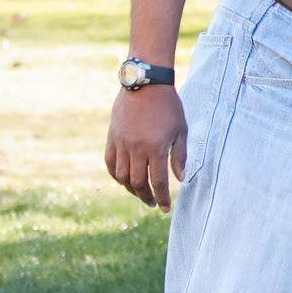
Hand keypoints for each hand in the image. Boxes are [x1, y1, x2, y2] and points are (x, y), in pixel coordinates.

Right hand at [104, 85, 187, 211]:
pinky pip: (110, 164)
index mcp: (156, 148)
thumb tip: (181, 178)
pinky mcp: (112, 138)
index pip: (158, 182)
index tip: (165, 208)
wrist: (145, 85)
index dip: (162, 197)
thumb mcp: (181, 130)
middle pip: (138, 183)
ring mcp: (121, 144)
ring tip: (141, 193)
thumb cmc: (169, 106)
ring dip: (131, 189)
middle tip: (153, 203)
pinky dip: (116, 175)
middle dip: (146, 196)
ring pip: (122, 176)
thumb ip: (180, 156)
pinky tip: (124, 180)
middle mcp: (136, 149)